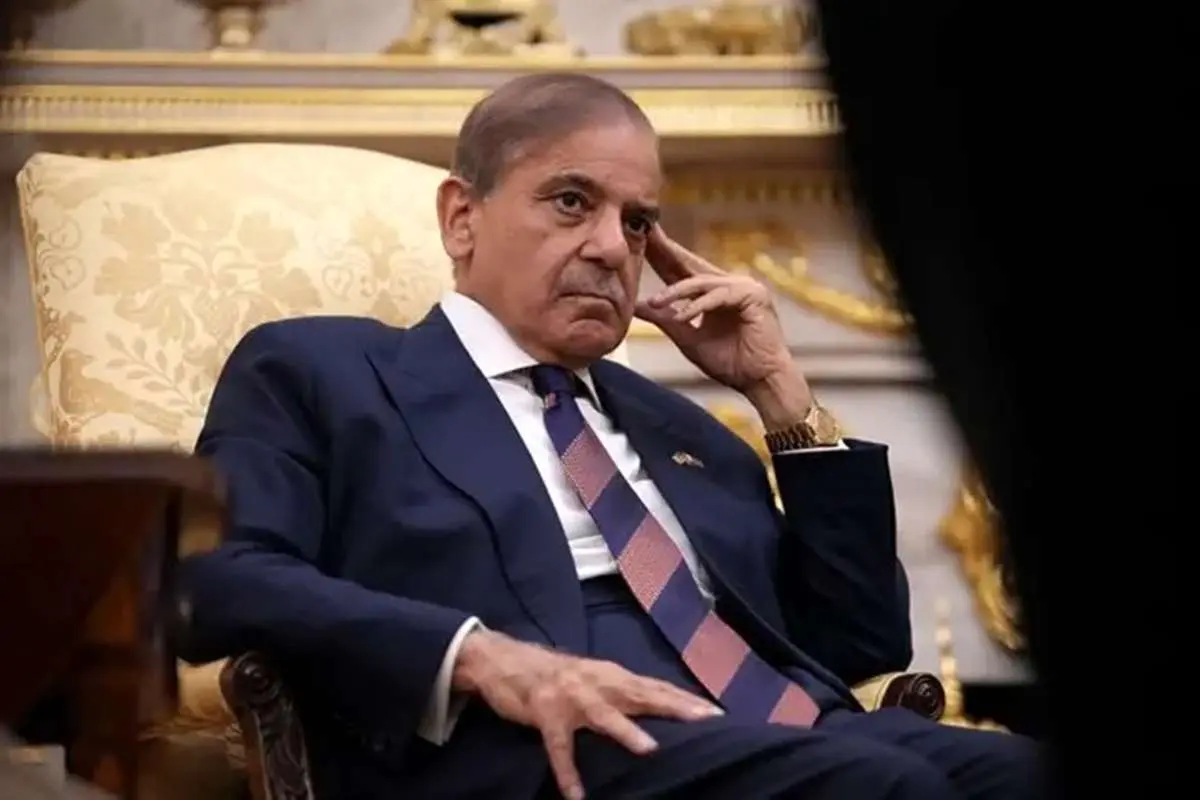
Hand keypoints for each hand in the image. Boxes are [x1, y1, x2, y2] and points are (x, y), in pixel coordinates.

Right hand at [452, 629, 722, 799]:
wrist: (503, 659)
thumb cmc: (555, 675)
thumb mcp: (593, 677)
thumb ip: (622, 691)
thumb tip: (659, 705)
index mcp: (611, 674)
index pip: (655, 686)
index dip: (685, 699)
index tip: (718, 713)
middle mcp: (596, 681)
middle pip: (641, 694)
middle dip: (673, 707)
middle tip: (704, 720)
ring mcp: (570, 696)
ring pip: (603, 714)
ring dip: (625, 731)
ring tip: (649, 749)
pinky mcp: (544, 713)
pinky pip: (558, 746)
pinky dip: (567, 771)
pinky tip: (576, 795)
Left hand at [636, 226, 793, 391]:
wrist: (761, 381)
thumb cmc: (730, 363)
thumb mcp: (688, 338)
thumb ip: (665, 320)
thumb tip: (634, 306)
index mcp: (712, 293)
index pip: (682, 271)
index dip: (660, 257)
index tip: (638, 243)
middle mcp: (727, 285)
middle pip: (691, 265)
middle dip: (667, 250)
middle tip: (645, 234)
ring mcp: (743, 287)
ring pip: (702, 282)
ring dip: (677, 291)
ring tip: (656, 301)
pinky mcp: (754, 296)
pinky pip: (719, 296)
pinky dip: (700, 306)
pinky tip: (682, 315)